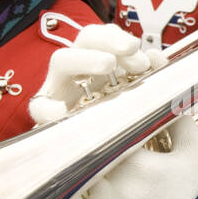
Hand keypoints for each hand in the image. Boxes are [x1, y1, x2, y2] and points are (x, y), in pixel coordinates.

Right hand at [29, 24, 166, 125]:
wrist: (92, 162)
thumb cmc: (116, 122)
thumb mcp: (135, 96)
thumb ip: (146, 76)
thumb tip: (157, 58)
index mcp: (98, 62)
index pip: (105, 36)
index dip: (121, 38)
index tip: (142, 54)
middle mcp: (78, 69)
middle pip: (85, 39)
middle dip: (108, 39)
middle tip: (131, 49)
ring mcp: (59, 87)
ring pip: (62, 60)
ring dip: (86, 58)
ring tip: (109, 65)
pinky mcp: (44, 113)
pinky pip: (40, 106)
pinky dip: (50, 107)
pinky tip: (65, 112)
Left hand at [63, 114, 197, 198]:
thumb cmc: (195, 196)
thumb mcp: (196, 153)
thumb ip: (180, 121)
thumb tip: (167, 97)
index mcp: (139, 161)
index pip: (108, 128)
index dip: (103, 120)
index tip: (103, 115)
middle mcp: (115, 182)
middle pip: (89, 149)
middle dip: (89, 140)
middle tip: (89, 131)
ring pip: (76, 171)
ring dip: (78, 162)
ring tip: (81, 152)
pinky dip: (69, 190)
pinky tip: (76, 181)